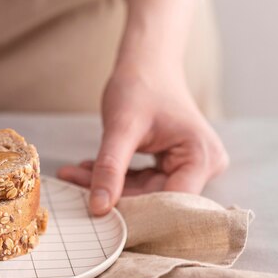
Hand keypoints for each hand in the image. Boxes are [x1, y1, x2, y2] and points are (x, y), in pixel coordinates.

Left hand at [57, 66, 228, 215]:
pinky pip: (144, 183)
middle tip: (73, 184)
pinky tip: (88, 169)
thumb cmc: (141, 85)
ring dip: (110, 187)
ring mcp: (191, 167)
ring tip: (74, 173)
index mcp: (202, 157)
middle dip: (114, 195)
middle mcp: (205, 166)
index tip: (97, 213)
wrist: (147, 63)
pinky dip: (116, 179)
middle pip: (156, 199)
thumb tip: (99, 209)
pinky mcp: (176, 167)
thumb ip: (110, 168)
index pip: (170, 202)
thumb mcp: (122, 127)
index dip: (134, 211)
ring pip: (146, 194)